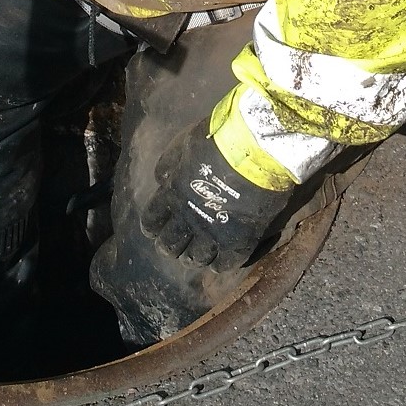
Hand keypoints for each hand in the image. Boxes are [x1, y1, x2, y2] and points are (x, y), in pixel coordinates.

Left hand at [140, 121, 292, 271]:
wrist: (254, 151)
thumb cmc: (218, 140)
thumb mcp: (184, 144)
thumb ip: (170, 163)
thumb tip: (160, 179)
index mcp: (172, 195)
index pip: (153, 220)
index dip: (152, 227)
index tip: (153, 231)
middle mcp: (187, 219)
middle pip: (170, 243)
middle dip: (169, 246)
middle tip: (172, 248)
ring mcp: (212, 234)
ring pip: (194, 257)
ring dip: (191, 258)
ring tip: (194, 258)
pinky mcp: (237, 243)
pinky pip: (223, 264)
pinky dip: (218, 265)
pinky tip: (217, 264)